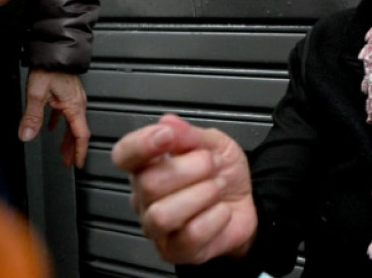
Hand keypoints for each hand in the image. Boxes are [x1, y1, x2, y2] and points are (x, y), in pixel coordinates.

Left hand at [19, 68, 89, 167]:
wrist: (56, 50)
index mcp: (74, 107)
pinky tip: (52, 126)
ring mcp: (74, 98)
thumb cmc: (50, 68)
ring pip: (73, 123)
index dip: (80, 151)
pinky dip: (61, 123)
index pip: (81, 135)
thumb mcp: (37, 94)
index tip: (78, 164)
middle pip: (78, 132)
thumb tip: (26, 135)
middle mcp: (77, 104)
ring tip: (62, 149)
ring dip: (67, 138)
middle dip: (73, 148)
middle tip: (68, 162)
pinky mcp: (68, 93)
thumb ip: (32, 116)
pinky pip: (67, 114)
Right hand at [111, 114, 256, 264]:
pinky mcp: (174, 249)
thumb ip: (190, 134)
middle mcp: (145, 196)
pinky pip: (191, 234)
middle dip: (192, 169)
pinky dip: (215, 217)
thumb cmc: (222, 173)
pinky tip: (220, 211)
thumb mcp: (214, 143)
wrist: (246, 203)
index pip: (124, 154)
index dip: (141, 144)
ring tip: (216, 189)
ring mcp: (156, 226)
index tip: (167, 136)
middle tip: (212, 165)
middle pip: (149, 183)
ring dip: (201, 195)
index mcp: (149, 165)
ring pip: (162, 214)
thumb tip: (167, 122)